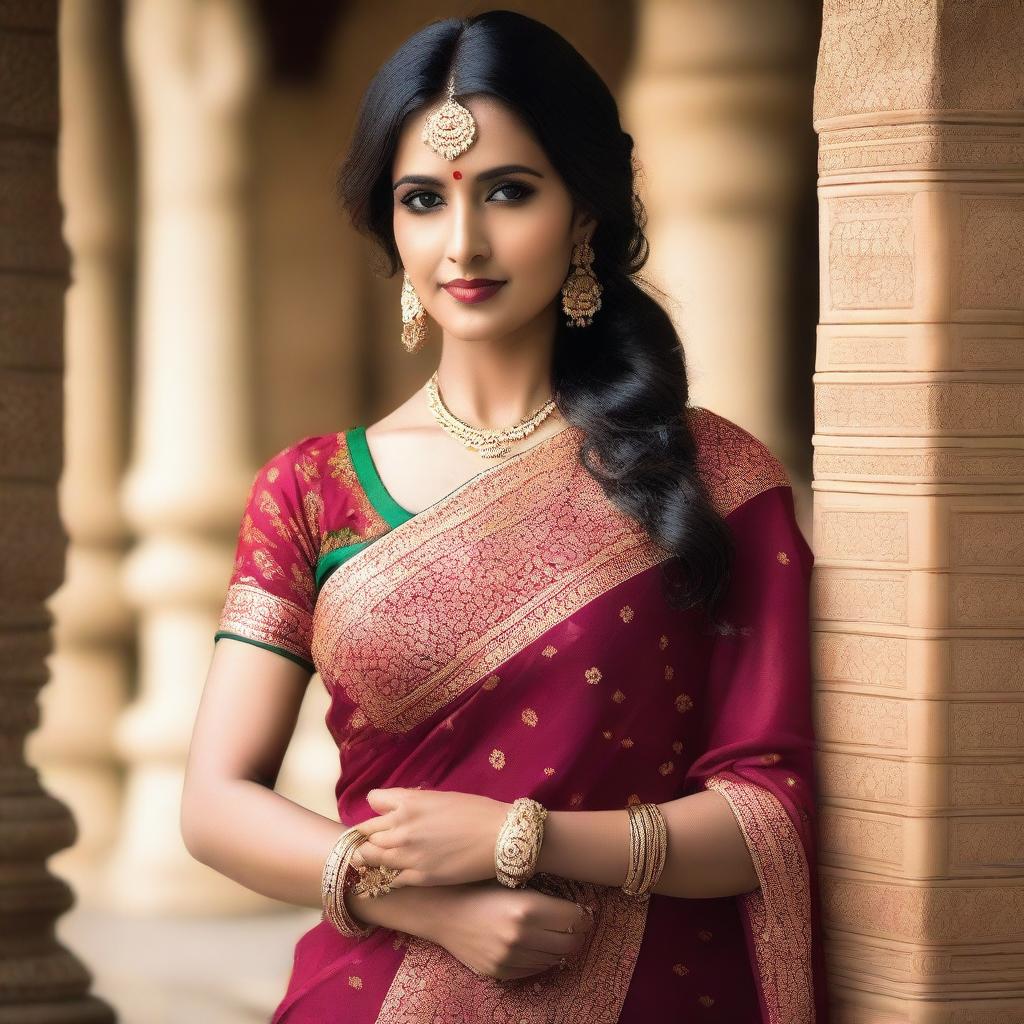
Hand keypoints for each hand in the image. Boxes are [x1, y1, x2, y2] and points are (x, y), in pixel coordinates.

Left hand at [351, 788, 510, 887]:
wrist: (501, 837)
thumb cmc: (476, 812)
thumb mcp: (440, 797)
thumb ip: (412, 803)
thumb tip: (393, 809)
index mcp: (409, 802)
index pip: (373, 802)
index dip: (377, 809)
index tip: (381, 816)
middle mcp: (401, 827)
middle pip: (365, 833)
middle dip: (366, 837)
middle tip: (370, 842)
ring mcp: (407, 854)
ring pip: (370, 857)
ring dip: (370, 858)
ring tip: (375, 861)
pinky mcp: (418, 877)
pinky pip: (389, 878)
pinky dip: (388, 876)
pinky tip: (394, 875)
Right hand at [424, 880, 595, 981]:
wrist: (443, 910)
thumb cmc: (480, 888)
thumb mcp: (513, 883)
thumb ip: (543, 896)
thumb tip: (580, 908)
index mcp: (527, 907)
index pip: (575, 919)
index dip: (583, 915)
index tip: (583, 912)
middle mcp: (521, 935)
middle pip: (570, 944)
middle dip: (576, 935)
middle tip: (573, 925)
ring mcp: (510, 957)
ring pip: (554, 959)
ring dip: (557, 947)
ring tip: (551, 934)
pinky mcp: (500, 972)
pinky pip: (534, 970)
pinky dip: (539, 959)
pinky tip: (533, 944)